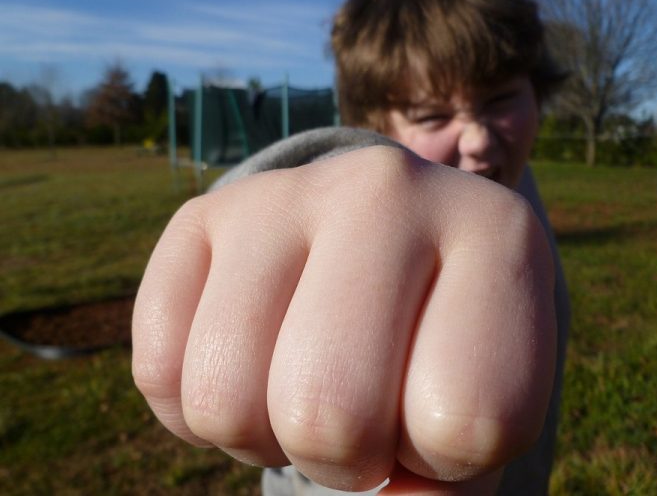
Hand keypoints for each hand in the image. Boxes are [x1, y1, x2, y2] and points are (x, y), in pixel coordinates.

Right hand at [132, 146, 555, 492]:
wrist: (391, 241)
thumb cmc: (443, 339)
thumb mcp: (487, 404)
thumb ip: (452, 479)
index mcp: (496, 236)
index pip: (468, 419)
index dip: (445, 457)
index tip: (439, 412)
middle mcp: (388, 191)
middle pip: (330, 412)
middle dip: (343, 455)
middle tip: (363, 415)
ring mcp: (286, 193)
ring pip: (225, 399)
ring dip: (265, 435)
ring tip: (306, 386)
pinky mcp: (205, 215)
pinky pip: (158, 370)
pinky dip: (196, 411)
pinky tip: (251, 365)